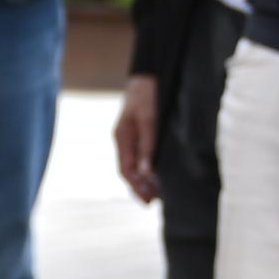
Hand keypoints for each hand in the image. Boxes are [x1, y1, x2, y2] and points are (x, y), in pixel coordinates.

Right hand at [113, 72, 163, 206]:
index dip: (136, 186)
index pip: (126, 169)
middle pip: (128, 170)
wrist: (148, 74)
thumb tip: (147, 173)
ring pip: (134, 164)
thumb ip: (148, 145)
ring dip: (144, 179)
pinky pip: (140, 155)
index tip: (148, 200)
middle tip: (151, 203)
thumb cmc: (147, 94)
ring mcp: (130, 136)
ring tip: (155, 194)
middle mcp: (124, 139)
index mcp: (122, 137)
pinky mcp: (139, 132)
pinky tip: (156, 174)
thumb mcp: (149, 119)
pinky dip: (147, 168)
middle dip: (138, 187)